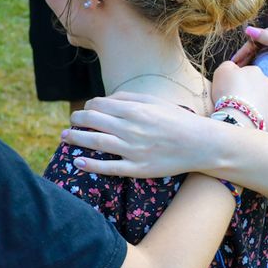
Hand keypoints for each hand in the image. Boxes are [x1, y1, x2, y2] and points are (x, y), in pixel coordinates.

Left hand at [62, 92, 225, 177]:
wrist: (202, 144)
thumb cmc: (178, 120)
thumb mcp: (154, 102)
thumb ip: (128, 98)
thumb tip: (103, 100)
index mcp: (135, 110)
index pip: (99, 105)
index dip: (87, 107)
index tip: (84, 111)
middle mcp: (131, 129)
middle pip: (93, 121)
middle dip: (77, 120)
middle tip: (70, 123)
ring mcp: (134, 150)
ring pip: (97, 142)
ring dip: (76, 139)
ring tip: (64, 137)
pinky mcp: (138, 168)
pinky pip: (109, 167)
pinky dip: (91, 164)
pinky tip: (77, 161)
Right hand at [211, 61, 267, 130]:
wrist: (239, 118)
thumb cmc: (228, 92)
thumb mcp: (221, 71)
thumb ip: (228, 64)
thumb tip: (233, 66)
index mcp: (255, 70)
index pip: (245, 72)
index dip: (236, 80)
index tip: (228, 89)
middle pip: (256, 85)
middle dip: (248, 90)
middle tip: (235, 99)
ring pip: (263, 98)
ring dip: (255, 101)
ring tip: (242, 110)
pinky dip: (260, 113)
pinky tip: (250, 117)